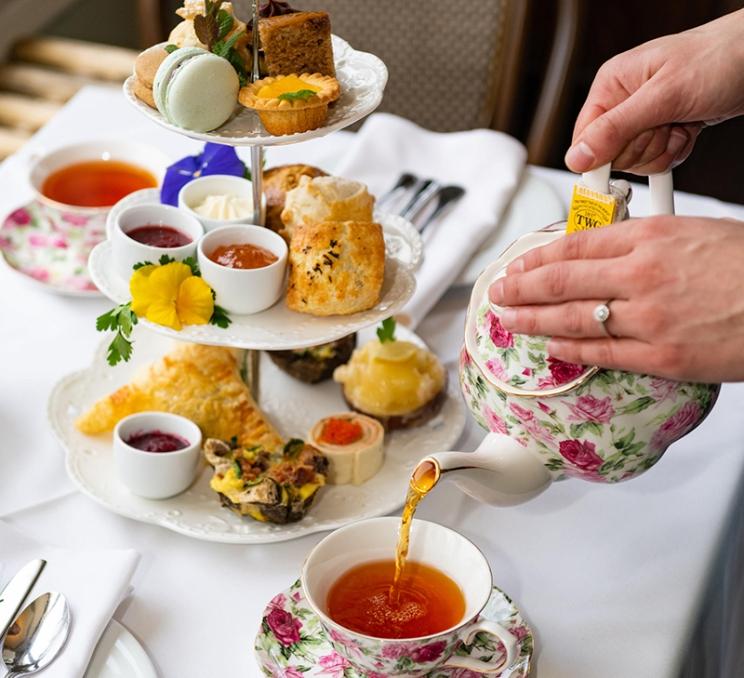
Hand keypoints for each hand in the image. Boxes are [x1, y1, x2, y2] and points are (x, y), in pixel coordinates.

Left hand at [488, 216, 743, 381]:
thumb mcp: (695, 233)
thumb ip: (644, 242)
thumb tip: (603, 253)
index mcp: (650, 236)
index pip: (573, 245)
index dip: (535, 257)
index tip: (516, 263)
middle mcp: (641, 274)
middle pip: (560, 280)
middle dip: (519, 287)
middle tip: (498, 292)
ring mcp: (647, 317)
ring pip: (570, 318)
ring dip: (530, 318)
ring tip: (507, 318)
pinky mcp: (660, 356)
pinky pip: (599, 353)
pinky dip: (567, 348)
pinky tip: (548, 345)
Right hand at [565, 9, 743, 174]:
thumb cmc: (720, 58)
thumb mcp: (663, 95)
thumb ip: (616, 128)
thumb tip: (578, 156)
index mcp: (612, 85)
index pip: (585, 137)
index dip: (602, 153)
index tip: (623, 156)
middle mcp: (624, 102)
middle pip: (612, 154)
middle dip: (643, 147)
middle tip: (663, 124)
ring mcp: (645, 118)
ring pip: (635, 161)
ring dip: (662, 150)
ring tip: (679, 123)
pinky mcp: (663, 130)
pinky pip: (656, 161)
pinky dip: (675, 152)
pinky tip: (686, 131)